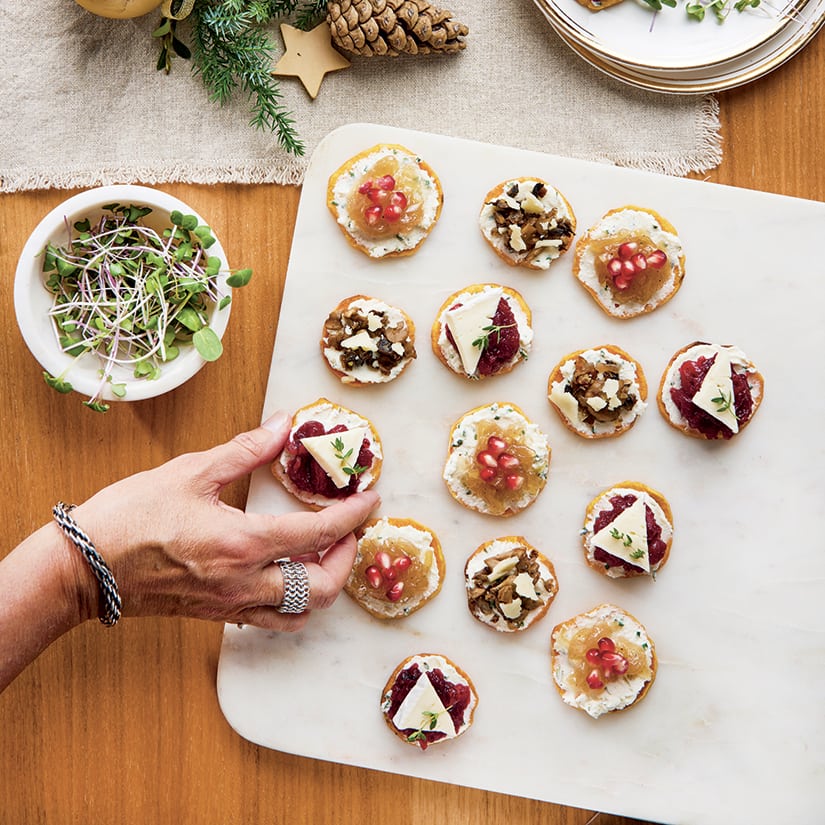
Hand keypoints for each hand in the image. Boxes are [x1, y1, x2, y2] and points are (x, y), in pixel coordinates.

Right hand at [68, 411, 379, 630]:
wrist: (82, 568)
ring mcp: (231, 605)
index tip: (370, 500)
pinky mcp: (216, 615)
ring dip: (325, 585)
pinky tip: (287, 575)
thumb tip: (283, 425)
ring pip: (302, 613)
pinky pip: (272, 621)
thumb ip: (245, 450)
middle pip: (323, 587)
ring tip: (324, 553)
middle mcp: (244, 582)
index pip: (319, 535)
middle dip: (348, 558)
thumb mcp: (190, 471)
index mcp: (242, 543)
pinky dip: (294, 603)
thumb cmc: (130, 517)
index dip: (354, 517)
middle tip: (349, 529)